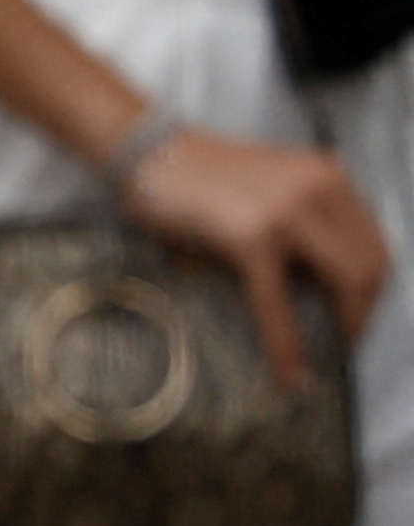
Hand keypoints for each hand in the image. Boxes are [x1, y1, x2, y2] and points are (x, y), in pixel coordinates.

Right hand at [118, 126, 391, 387]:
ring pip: (346, 282)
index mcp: (329, 176)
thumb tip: (328, 276)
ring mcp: (288, 213)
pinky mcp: (252, 238)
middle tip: (344, 340)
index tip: (357, 314)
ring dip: (345, 325)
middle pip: (371, 264)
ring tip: (328, 352)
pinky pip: (279, 302)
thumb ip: (309, 213)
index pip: (376, 243)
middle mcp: (320, 189)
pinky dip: (286, 344)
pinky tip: (289, 374)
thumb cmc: (202, 173)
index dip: (374, 288)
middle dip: (364, 311)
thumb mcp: (275, 183)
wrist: (150, 151)